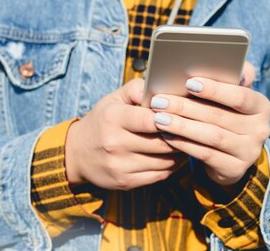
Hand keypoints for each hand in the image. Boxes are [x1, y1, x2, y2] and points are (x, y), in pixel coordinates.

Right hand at [65, 79, 183, 190]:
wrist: (77, 153)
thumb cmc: (102, 120)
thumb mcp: (114, 99)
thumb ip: (138, 89)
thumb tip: (163, 87)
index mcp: (112, 118)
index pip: (149, 120)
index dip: (170, 117)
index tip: (182, 113)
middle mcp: (114, 143)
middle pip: (161, 143)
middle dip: (179, 135)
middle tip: (192, 129)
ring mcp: (119, 165)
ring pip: (164, 161)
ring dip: (179, 152)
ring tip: (185, 141)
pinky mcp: (125, 182)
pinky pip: (160, 175)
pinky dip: (172, 166)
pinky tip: (174, 156)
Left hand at [150, 63, 269, 185]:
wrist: (231, 153)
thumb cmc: (224, 113)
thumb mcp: (230, 95)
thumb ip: (230, 77)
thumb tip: (235, 67)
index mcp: (260, 106)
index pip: (240, 96)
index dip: (215, 89)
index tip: (188, 82)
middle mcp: (260, 129)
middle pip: (219, 116)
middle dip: (185, 107)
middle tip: (159, 101)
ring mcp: (249, 151)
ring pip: (211, 136)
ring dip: (181, 126)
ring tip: (158, 118)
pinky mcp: (235, 169)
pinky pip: (205, 155)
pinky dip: (184, 144)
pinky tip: (166, 135)